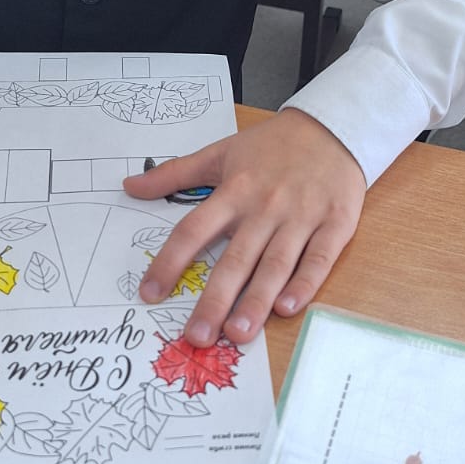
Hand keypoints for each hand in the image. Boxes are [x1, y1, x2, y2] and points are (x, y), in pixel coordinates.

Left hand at [122, 109, 365, 346]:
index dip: (170, 262)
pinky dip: (304, 283)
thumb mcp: (221, 151)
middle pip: (235, 259)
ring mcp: (301, 217)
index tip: (149, 293)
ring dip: (256, 300)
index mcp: (234, 190)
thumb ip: (175, 173)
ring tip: (238, 333)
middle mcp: (264, 207)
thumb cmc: (274, 145)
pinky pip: (318, 258)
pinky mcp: (335, 225)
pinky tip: (288, 307)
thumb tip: (129, 186)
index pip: (194, 230)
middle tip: (197, 336)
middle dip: (215, 300)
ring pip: (275, 264)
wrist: (335, 127)